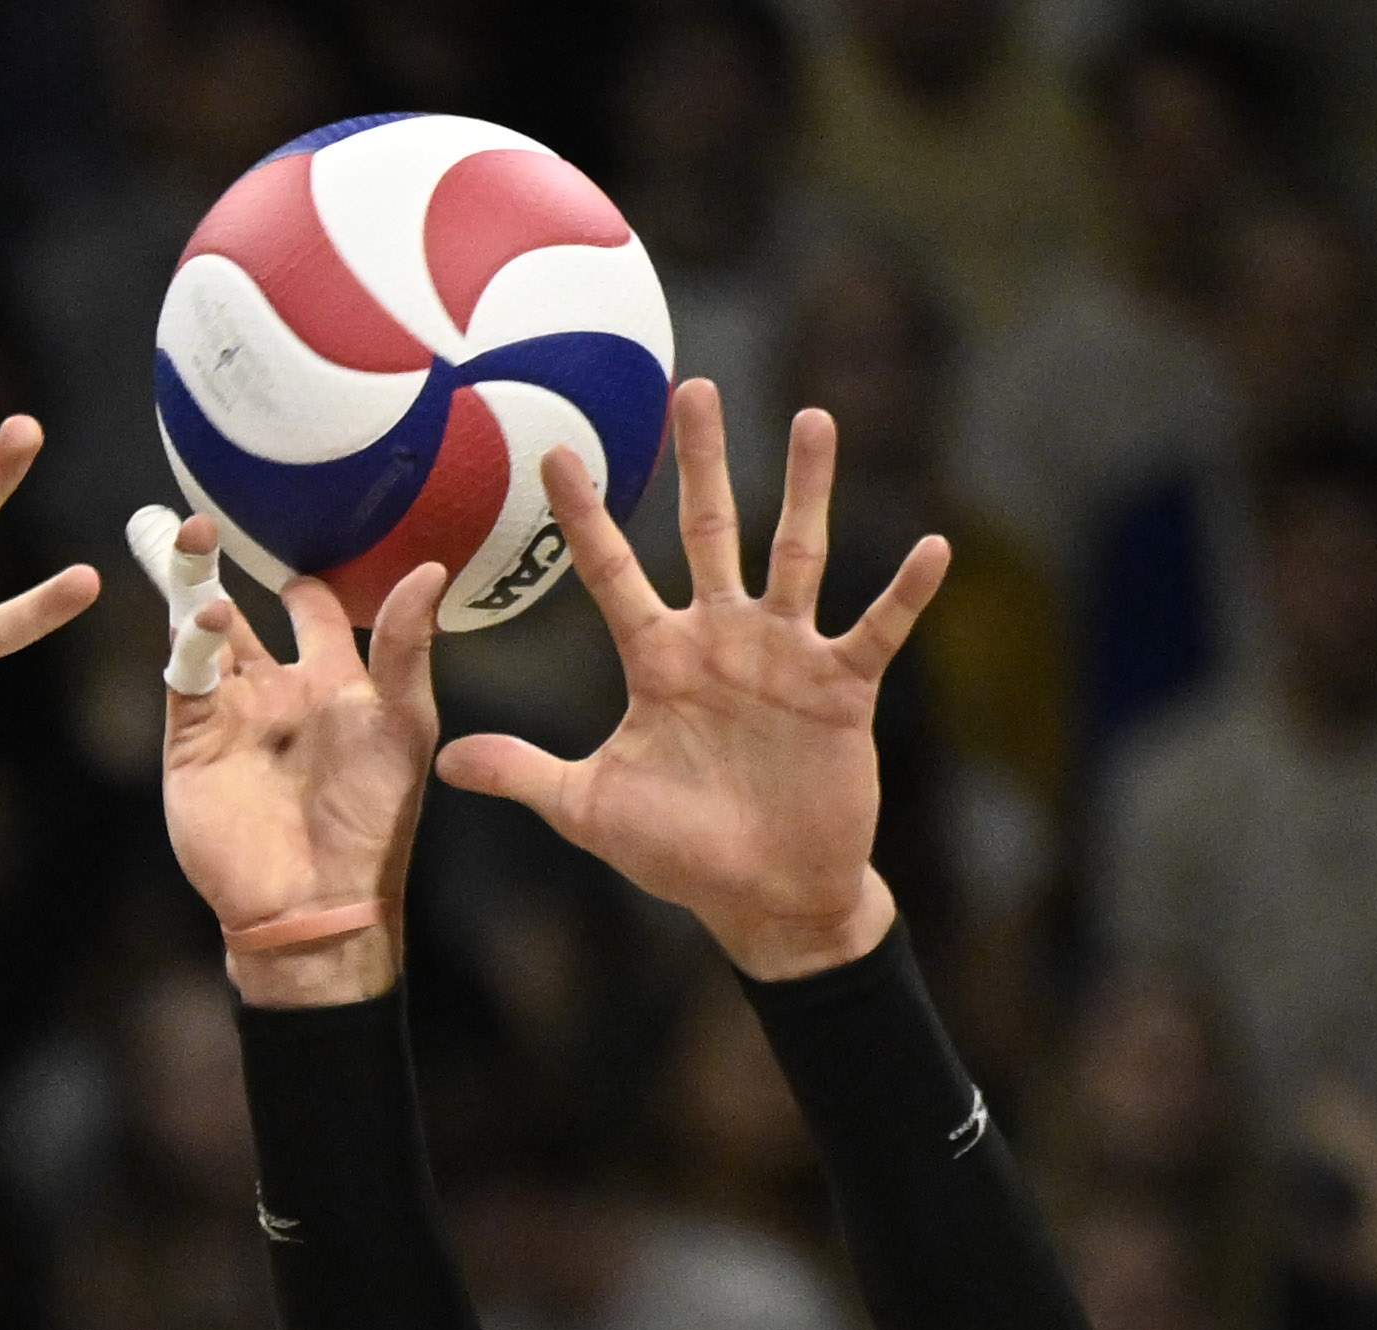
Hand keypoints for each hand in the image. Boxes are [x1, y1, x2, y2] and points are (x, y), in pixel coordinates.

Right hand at [152, 511, 444, 1008]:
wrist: (316, 901)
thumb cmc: (373, 820)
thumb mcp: (405, 724)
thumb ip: (405, 648)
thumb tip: (430, 568)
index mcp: (332, 684)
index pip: (311, 614)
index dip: (306, 583)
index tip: (300, 540)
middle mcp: (275, 694)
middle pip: (237, 613)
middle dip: (213, 567)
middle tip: (200, 520)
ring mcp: (229, 717)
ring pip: (199, 635)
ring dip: (188, 588)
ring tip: (181, 537)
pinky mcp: (193, 743)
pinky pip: (184, 681)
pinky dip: (187, 645)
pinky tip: (201, 616)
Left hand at [436, 380, 948, 979]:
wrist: (763, 894)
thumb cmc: (678, 853)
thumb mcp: (590, 810)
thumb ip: (525, 775)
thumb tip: (444, 762)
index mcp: (657, 660)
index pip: (612, 572)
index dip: (585, 515)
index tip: (556, 452)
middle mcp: (721, 641)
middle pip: (710, 531)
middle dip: (703, 462)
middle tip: (695, 386)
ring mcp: (785, 657)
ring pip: (796, 553)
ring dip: (807, 489)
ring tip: (812, 417)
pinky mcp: (842, 688)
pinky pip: (876, 628)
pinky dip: (904, 591)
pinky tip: (931, 546)